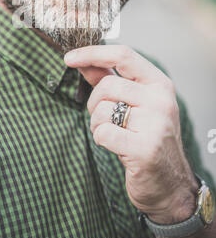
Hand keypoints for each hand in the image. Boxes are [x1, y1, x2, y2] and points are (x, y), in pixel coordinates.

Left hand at [64, 45, 198, 223]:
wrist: (170, 184)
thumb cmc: (147, 139)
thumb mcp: (134, 103)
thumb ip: (107, 79)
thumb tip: (82, 60)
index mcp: (159, 84)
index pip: (123, 55)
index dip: (92, 53)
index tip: (69, 58)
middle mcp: (161, 100)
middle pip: (107, 85)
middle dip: (94, 103)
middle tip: (104, 118)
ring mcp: (156, 124)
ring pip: (102, 110)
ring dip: (97, 124)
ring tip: (115, 135)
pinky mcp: (145, 148)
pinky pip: (103, 133)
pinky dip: (102, 140)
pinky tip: (117, 147)